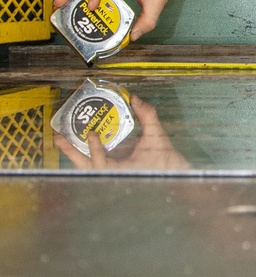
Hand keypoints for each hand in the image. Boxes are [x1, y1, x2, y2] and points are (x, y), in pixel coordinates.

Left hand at [53, 93, 190, 171]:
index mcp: (123, 173)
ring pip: (87, 168)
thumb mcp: (158, 138)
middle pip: (84, 167)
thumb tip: (135, 99)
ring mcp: (112, 177)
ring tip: (62, 140)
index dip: (95, 149)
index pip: (102, 164)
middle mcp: (114, 177)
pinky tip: (79, 145)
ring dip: (74, 154)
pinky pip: (94, 166)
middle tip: (58, 137)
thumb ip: (148, 117)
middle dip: (70, 152)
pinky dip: (85, 156)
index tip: (92, 133)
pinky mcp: (114, 174)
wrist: (176, 177)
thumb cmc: (167, 163)